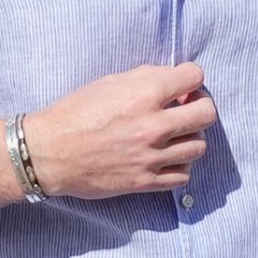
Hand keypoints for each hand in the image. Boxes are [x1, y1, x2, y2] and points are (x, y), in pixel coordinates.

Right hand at [22, 63, 215, 198]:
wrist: (49, 153)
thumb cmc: (76, 113)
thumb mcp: (110, 82)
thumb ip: (147, 78)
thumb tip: (174, 78)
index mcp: (145, 94)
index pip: (195, 76)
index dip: (191, 77)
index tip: (183, 85)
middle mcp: (154, 126)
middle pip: (207, 113)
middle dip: (200, 105)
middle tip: (186, 108)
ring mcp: (151, 156)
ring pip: (200, 146)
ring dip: (191, 136)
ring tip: (176, 134)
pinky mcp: (145, 181)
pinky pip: (184, 176)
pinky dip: (181, 165)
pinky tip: (168, 157)